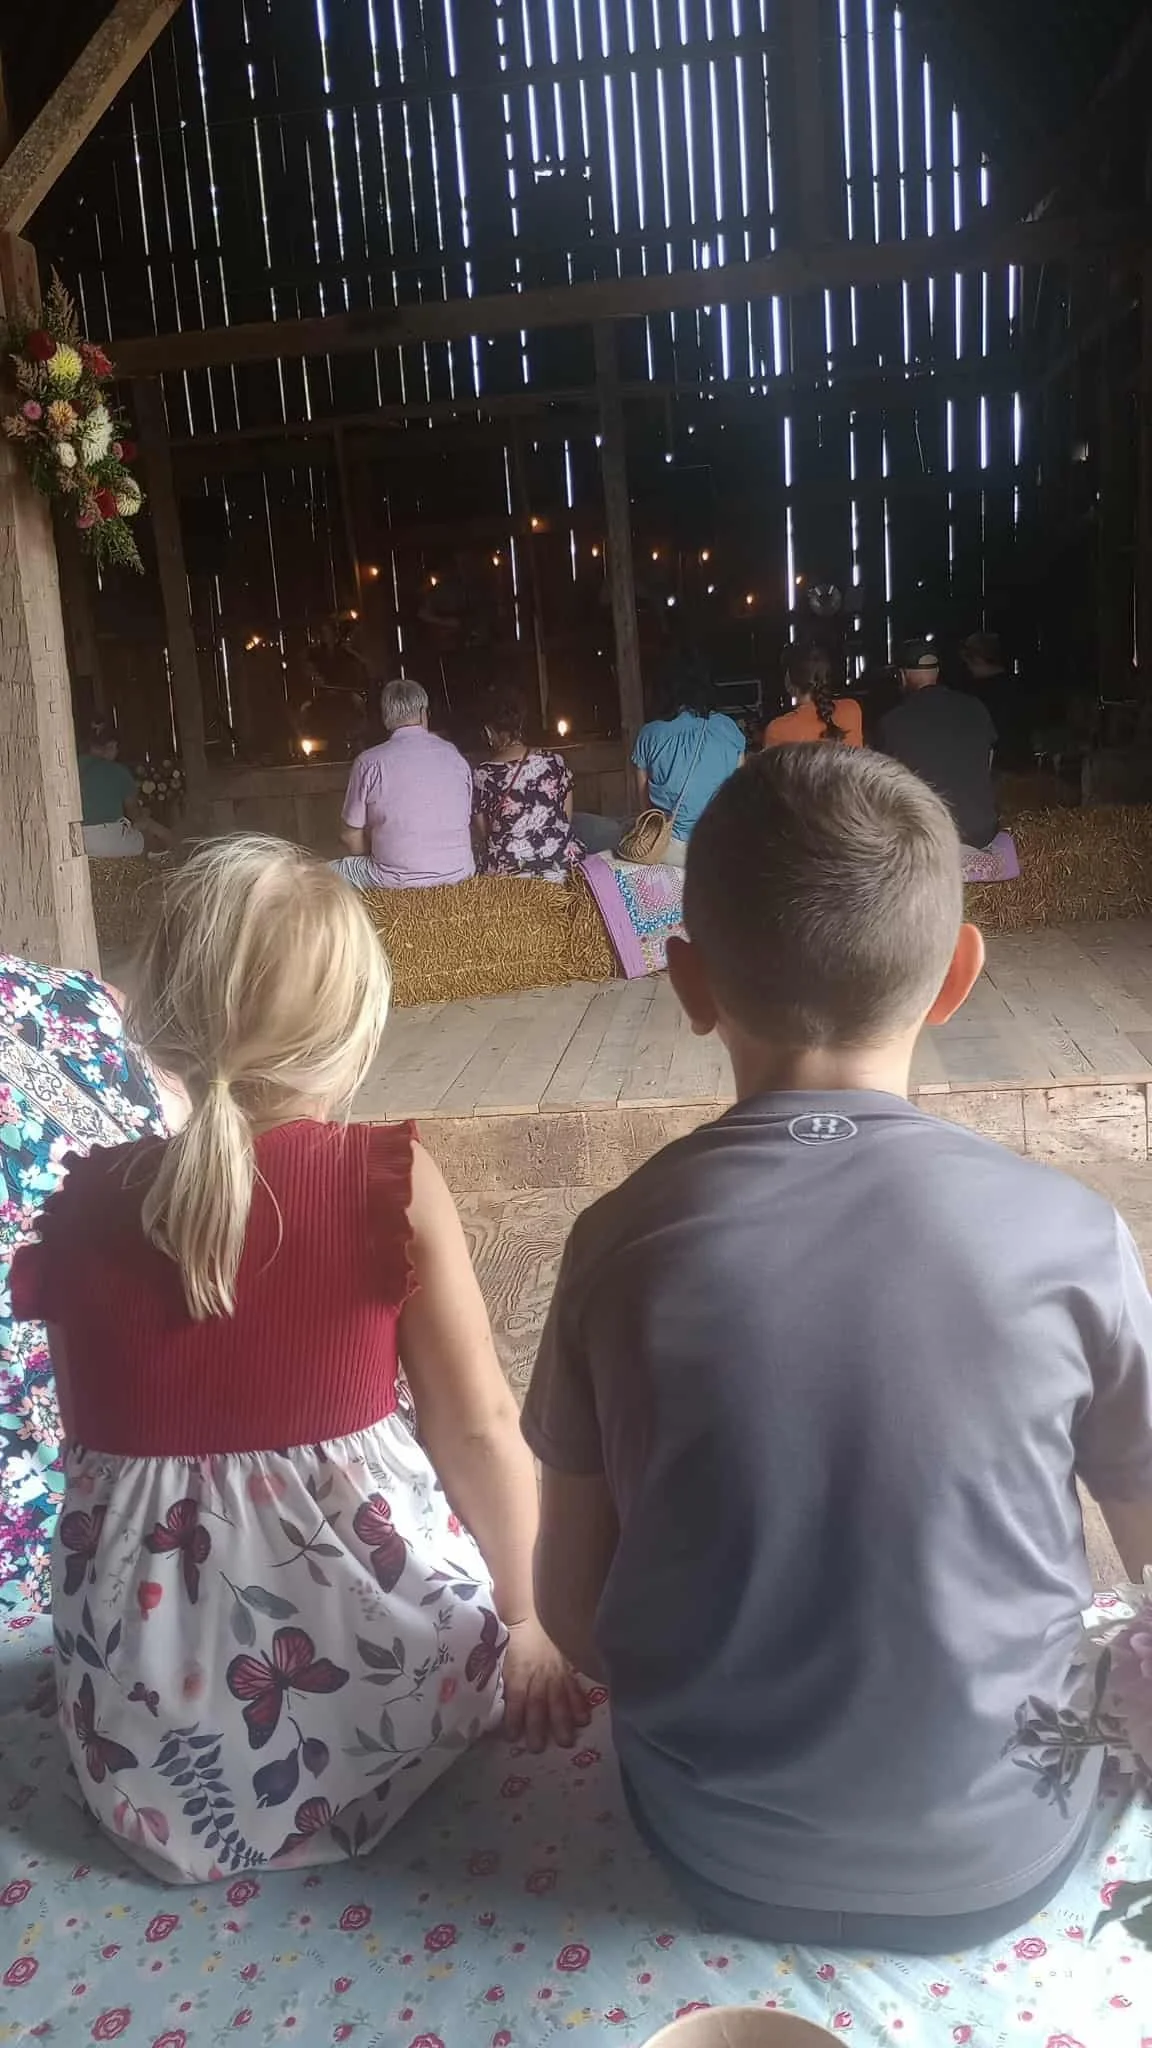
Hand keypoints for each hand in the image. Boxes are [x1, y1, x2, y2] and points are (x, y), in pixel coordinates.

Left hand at [501, 1615, 592, 1753]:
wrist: (530, 1615)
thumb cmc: (511, 1641)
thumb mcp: (502, 1659)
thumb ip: (502, 1682)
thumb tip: (491, 1705)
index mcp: (517, 1671)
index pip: (516, 1696)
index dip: (514, 1716)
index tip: (512, 1737)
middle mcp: (537, 1674)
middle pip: (537, 1702)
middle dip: (538, 1725)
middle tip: (538, 1748)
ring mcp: (554, 1672)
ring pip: (558, 1698)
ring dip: (562, 1721)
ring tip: (565, 1741)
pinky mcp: (567, 1669)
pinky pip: (574, 1687)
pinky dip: (579, 1703)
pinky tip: (583, 1719)